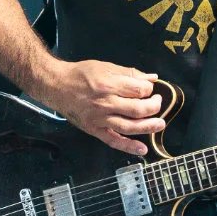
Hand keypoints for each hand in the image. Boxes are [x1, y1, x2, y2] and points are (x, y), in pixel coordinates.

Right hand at [42, 60, 164, 156]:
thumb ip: (129, 73)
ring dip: (148, 127)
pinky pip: (113, 141)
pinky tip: (142, 149)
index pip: (139, 90)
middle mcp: (105, 103)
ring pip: (129, 127)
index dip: (149, 89)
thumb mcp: (106, 67)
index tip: (149, 88)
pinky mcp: (94, 130)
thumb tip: (152, 78)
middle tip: (157, 103)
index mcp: (109, 84)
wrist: (57, 86)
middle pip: (137, 109)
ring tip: (160, 124)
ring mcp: (100, 119)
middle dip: (153, 107)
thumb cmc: (80, 74)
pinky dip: (128, 147)